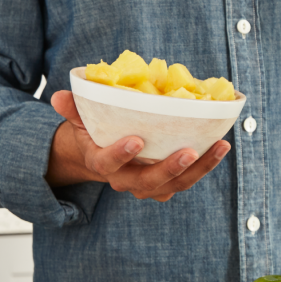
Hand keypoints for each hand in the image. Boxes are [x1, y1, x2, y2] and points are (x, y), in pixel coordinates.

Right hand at [46, 90, 229, 200]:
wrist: (102, 157)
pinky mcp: (166, 185)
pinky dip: (205, 166)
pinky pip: (187, 180)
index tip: (136, 140)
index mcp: (101, 162)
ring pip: (175, 184)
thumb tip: (60, 96)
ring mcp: (148, 185)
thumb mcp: (80, 121)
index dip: (120, 155)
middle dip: (171, 169)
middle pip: (149, 182)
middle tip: (190, 151)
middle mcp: (125, 179)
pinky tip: (220, 147)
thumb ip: (74, 109)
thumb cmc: (94, 133)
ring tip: (220, 147)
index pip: (107, 163)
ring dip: (200, 168)